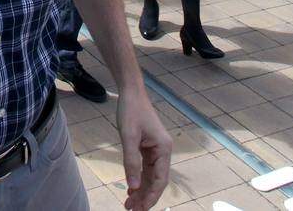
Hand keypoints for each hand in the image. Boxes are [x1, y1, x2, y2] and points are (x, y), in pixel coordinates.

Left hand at [116, 91, 171, 210]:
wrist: (131, 92)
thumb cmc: (131, 111)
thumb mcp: (128, 136)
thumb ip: (130, 161)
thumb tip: (132, 185)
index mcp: (164, 149)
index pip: (160, 180)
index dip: (151, 196)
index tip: (141, 209)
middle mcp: (163, 151)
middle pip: (156, 180)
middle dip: (145, 196)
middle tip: (131, 209)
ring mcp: (156, 149)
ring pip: (150, 176)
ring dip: (140, 189)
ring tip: (129, 203)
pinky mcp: (148, 147)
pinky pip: (145, 168)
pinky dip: (138, 178)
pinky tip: (130, 188)